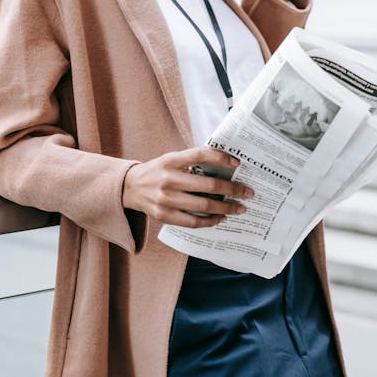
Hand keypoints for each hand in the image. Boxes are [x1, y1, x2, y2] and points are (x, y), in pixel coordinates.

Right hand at [122, 146, 252, 227]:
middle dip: (232, 189)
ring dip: (226, 207)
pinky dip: (210, 220)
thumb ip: (191, 161)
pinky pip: (193, 221)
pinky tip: (221, 217)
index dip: (221, 158)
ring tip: (239, 207)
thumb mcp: (170, 159)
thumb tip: (223, 164)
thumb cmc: (156, 171)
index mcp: (171, 160)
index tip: (237, 163)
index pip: (200, 155)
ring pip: (204, 205)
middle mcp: (168, 179)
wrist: (129, 188)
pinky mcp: (164, 215)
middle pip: (208, 185)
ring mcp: (166, 199)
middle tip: (247, 192)